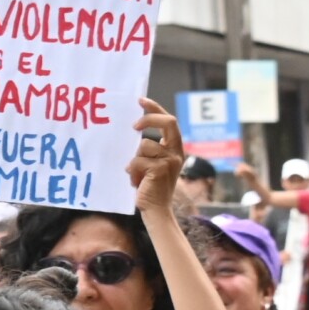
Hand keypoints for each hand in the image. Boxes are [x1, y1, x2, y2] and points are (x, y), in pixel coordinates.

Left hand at [128, 97, 184, 217]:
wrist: (156, 209)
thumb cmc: (150, 186)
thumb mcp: (152, 163)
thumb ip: (149, 149)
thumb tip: (133, 133)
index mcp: (174, 148)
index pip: (169, 121)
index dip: (155, 109)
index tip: (140, 100)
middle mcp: (176, 152)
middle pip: (168, 122)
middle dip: (150, 118)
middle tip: (134, 126)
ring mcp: (170, 160)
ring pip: (143, 146)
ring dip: (134, 160)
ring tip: (136, 174)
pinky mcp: (160, 169)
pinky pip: (137, 161)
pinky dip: (132, 171)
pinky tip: (136, 181)